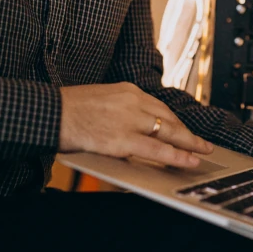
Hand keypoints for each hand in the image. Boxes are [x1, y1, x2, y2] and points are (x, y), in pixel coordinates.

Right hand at [58, 82, 212, 167]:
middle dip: (188, 132)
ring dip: (189, 144)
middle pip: (169, 118)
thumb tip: (129, 129)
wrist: (49, 112)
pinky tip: (189, 161)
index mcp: (126, 90)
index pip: (158, 106)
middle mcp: (133, 102)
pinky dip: (177, 156)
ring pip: (169, 132)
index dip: (173, 120)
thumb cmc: (66, 109)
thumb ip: (117, 112)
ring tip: (202, 152)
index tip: (182, 128)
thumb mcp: (99, 100)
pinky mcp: (123, 140)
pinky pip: (157, 150)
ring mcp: (130, 120)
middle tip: (202, 142)